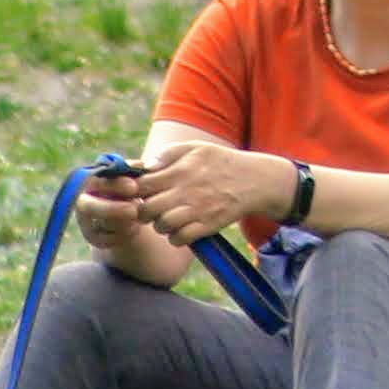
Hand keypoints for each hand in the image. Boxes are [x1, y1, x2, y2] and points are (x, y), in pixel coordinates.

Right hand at [71, 167, 191, 280]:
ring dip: (122, 222)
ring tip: (137, 216)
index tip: (133, 186)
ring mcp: (85, 221)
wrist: (127, 208)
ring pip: (100, 224)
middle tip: (134, 210)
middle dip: (112, 209)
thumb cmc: (128, 186)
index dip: (113, 184)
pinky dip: (123, 235)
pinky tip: (135, 228)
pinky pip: (106, 240)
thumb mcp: (130, 176)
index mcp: (88, 181)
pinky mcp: (93, 237)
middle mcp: (82, 201)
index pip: (94, 181)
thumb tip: (141, 165)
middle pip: (88, 207)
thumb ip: (132, 170)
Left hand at [120, 142, 284, 247]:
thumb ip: (167, 154)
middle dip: (143, 211)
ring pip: (161, 226)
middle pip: (147, 209)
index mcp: (180, 170)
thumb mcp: (195, 148)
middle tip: (151, 208)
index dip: (134, 190)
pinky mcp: (207, 226)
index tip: (140, 191)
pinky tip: (180, 228)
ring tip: (166, 217)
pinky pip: (179, 239)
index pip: (142, 185)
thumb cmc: (219, 162)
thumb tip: (145, 166)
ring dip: (159, 224)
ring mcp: (197, 211)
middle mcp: (186, 192)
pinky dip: (175, 237)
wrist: (253, 180)